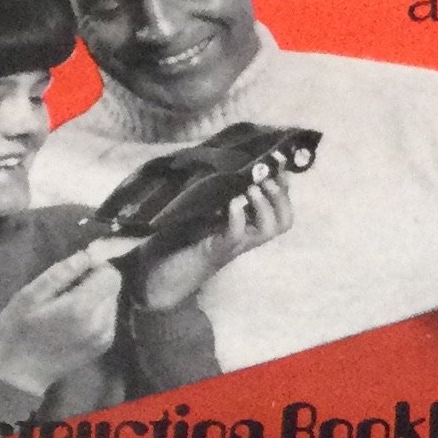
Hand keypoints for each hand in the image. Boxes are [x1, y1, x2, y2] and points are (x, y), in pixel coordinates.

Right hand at [0, 242, 128, 396]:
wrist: (20, 373)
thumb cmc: (18, 330)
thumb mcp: (30, 295)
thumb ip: (60, 273)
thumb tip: (86, 255)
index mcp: (82, 307)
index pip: (110, 274)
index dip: (95, 267)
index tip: (76, 271)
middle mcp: (101, 322)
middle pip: (114, 287)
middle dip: (96, 282)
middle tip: (68, 289)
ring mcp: (105, 336)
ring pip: (113, 301)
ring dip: (97, 297)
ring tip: (69, 305)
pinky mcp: (105, 345)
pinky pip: (109, 317)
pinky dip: (97, 312)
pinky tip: (75, 320)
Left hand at [130, 164, 295, 311]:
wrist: (154, 278)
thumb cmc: (172, 243)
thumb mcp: (196, 210)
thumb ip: (209, 192)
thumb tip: (218, 158)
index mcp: (243, 225)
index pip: (278, 207)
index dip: (283, 186)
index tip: (278, 162)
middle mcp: (244, 236)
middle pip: (283, 221)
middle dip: (281, 197)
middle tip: (265, 178)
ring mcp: (232, 246)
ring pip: (268, 230)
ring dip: (264, 206)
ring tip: (252, 189)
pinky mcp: (214, 252)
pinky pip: (235, 235)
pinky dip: (237, 217)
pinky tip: (232, 203)